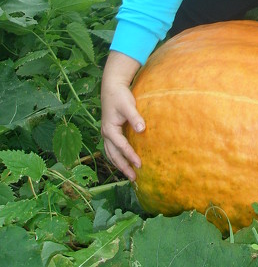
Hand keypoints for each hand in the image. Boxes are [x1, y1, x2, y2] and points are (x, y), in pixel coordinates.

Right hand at [101, 51, 143, 180]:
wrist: (112, 88)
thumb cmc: (120, 97)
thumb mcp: (128, 105)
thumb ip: (135, 117)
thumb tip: (142, 129)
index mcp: (109, 129)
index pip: (121, 146)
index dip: (130, 156)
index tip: (140, 164)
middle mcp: (106, 134)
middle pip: (113, 155)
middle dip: (123, 167)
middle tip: (134, 178)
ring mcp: (107, 134)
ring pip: (111, 154)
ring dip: (119, 165)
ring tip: (129, 175)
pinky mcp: (110, 132)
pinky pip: (112, 149)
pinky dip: (117, 158)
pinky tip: (124, 162)